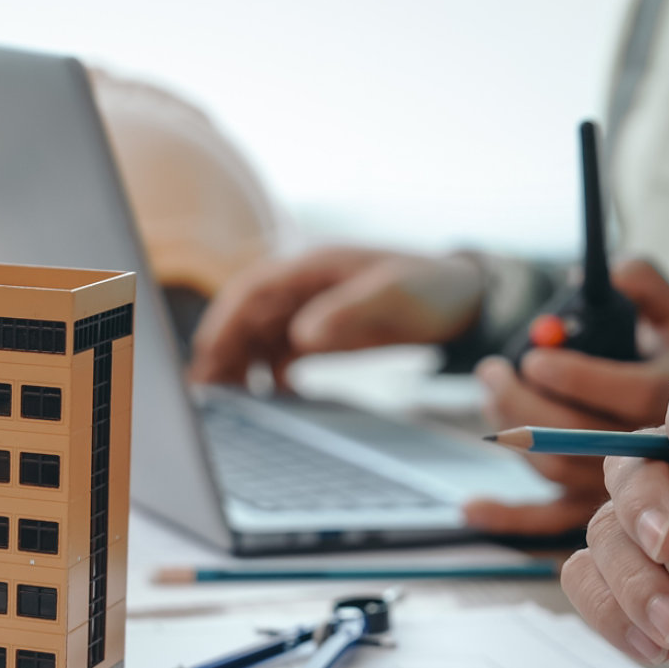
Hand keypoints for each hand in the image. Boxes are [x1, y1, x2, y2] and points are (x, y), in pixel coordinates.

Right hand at [188, 247, 483, 385]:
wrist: (463, 301)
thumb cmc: (429, 288)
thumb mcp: (392, 295)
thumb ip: (347, 311)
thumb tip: (302, 334)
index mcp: (311, 266)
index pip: (250, 291)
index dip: (224, 321)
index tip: (208, 353)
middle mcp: (301, 287)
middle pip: (244, 317)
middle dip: (221, 351)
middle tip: (205, 390)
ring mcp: (307, 310)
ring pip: (256, 337)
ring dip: (238, 366)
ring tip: (228, 401)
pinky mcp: (318, 334)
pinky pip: (278, 354)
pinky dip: (267, 375)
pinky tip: (271, 398)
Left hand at [463, 259, 668, 534]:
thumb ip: (645, 284)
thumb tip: (610, 272)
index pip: (626, 395)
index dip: (572, 377)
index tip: (533, 358)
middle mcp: (654, 451)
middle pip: (578, 438)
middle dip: (521, 401)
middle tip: (491, 371)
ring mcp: (624, 489)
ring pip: (555, 470)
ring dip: (509, 433)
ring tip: (491, 395)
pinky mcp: (595, 512)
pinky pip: (550, 524)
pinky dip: (508, 519)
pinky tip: (470, 507)